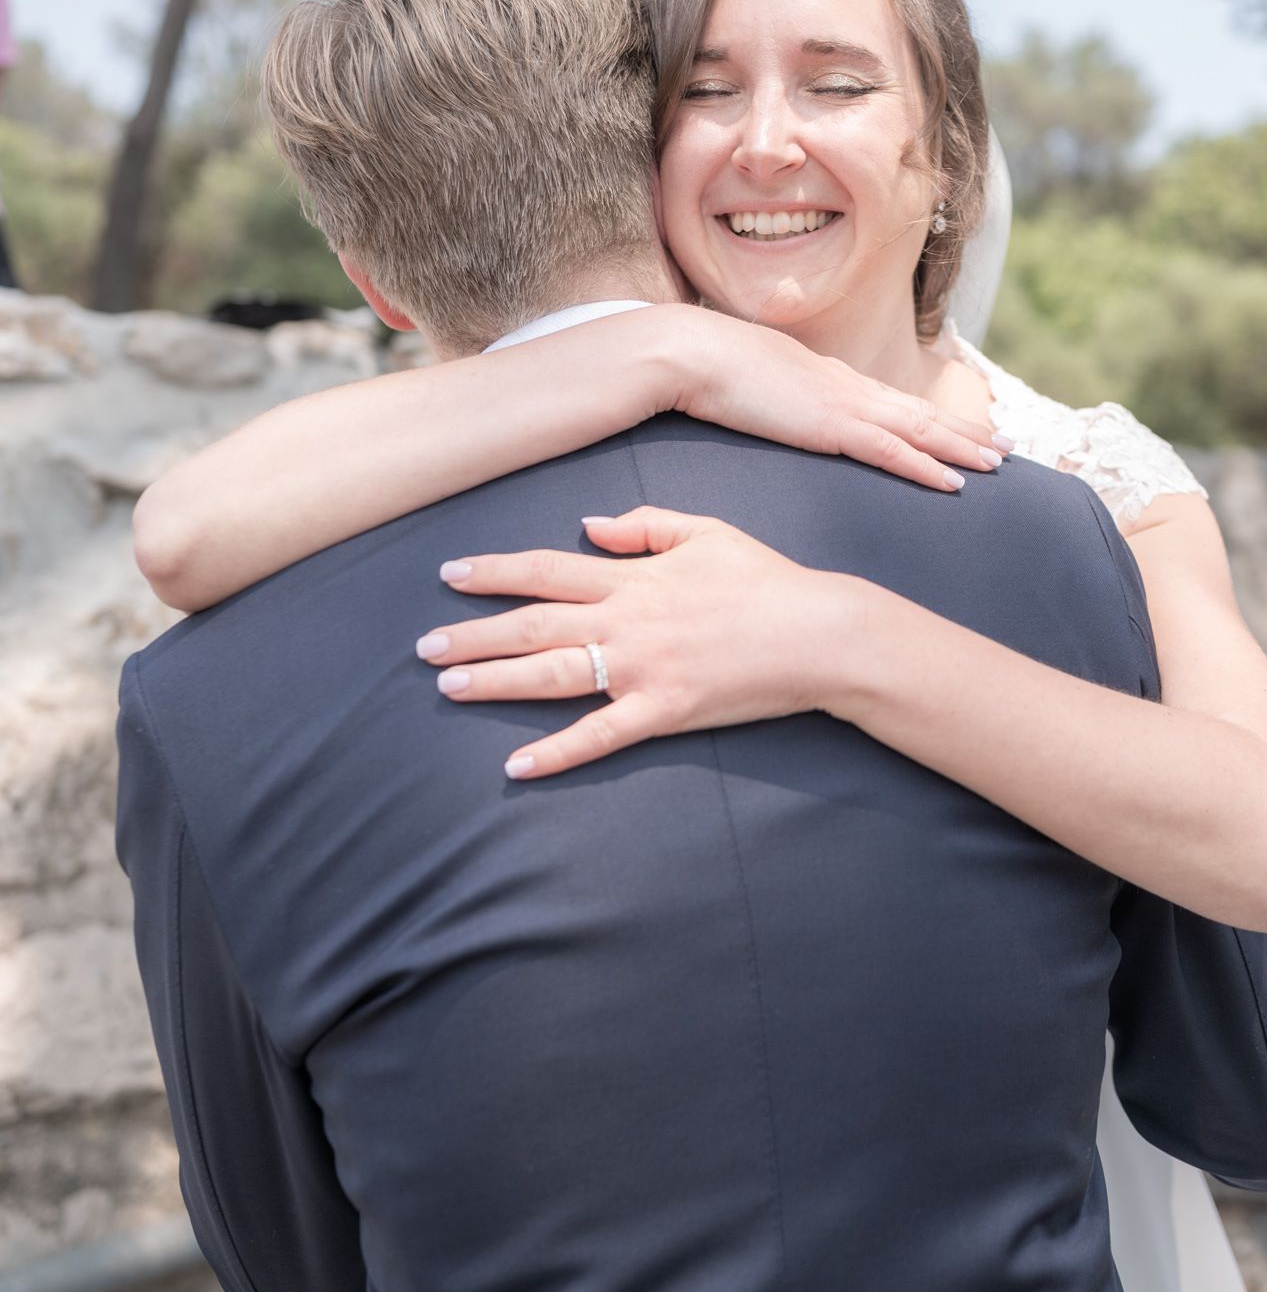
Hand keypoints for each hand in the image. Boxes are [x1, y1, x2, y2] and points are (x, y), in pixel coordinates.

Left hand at [417, 507, 859, 777]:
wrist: (818, 634)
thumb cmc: (767, 580)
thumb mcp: (707, 532)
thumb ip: (643, 526)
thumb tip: (587, 526)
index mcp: (634, 578)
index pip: (546, 570)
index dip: (494, 571)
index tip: (449, 574)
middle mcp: (627, 620)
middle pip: (533, 625)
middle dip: (472, 634)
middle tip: (423, 647)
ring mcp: (642, 668)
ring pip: (552, 675)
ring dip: (494, 682)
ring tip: (446, 688)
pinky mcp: (664, 712)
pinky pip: (599, 736)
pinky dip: (556, 753)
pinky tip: (515, 766)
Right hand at [654, 307, 1009, 490]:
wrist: (689, 353)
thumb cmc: (705, 369)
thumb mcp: (749, 384)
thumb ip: (770, 397)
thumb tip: (769, 409)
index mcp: (826, 377)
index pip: (890, 401)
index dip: (929, 417)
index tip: (959, 428)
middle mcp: (845, 386)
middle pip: (918, 412)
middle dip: (964, 431)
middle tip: (1006, 447)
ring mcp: (841, 404)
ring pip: (918, 430)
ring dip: (962, 448)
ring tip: (999, 463)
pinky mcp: (831, 426)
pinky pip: (891, 451)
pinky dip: (926, 466)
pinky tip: (954, 483)